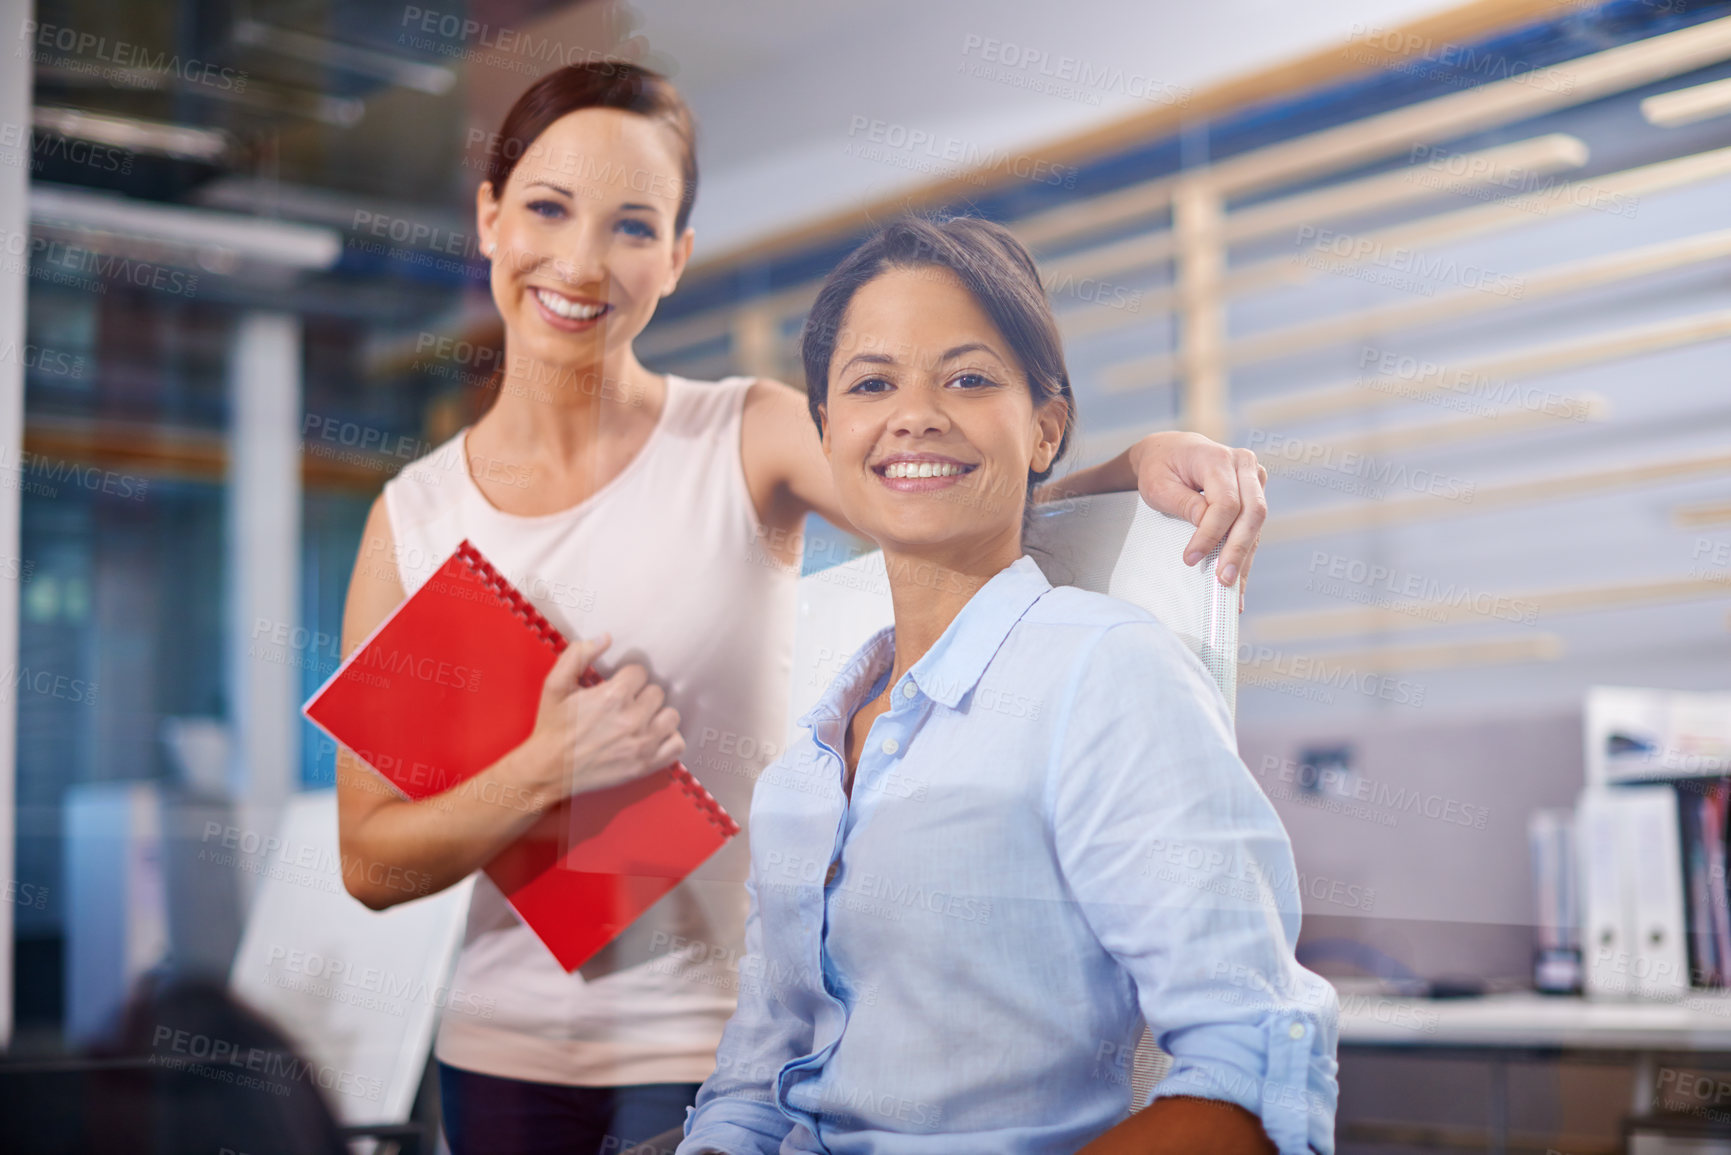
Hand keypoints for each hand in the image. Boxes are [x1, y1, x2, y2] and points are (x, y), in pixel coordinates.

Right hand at [519, 633, 684, 799]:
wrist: (548, 770)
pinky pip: (677, 745)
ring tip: (640, 721)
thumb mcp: (555, 685)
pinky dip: (668, 739)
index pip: (640, 672)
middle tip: (625, 706)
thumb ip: (578, 655)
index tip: (616, 688)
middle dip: (641, 696)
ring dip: (658, 716)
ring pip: (671, 716)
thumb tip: (605, 638)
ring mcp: (642, 744)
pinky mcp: (646, 765)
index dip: (627, 678)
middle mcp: (632, 719)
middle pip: (657, 693)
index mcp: (613, 696)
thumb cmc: (552, 727)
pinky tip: (652, 737)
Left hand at [1127, 431, 1267, 611]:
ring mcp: (1253, 480)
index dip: (1210, 534)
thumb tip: (1205, 524)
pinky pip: (1253, 529)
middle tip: (1222, 580)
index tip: (1191, 558)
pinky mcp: (1254, 497)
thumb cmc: (1160, 467)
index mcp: (1217, 457)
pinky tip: (1237, 582)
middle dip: (1237, 550)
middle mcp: (1244, 465)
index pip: (1225, 502)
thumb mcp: (1158, 484)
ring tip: (1231, 591)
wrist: (1170, 452)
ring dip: (1244, 558)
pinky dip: (1244, 555)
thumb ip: (1184, 503)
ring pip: (1256, 524)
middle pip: (1252, 513)